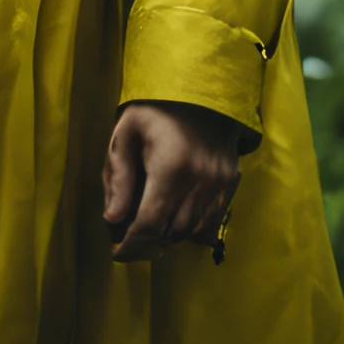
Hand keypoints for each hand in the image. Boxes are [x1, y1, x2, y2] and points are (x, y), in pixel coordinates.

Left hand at [102, 101, 239, 262]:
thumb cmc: (155, 111)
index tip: (117, 252)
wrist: (200, 91)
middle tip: (130, 239)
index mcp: (170, 167)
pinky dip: (192, 230)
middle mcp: (199, 181)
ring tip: (151, 228)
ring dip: (168, 237)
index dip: (131, 245)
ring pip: (192, 232)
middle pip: (170, 233)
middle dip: (148, 242)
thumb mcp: (125, 132)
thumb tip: (112, 218)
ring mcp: (219, 185)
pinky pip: (213, 224)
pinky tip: (175, 220)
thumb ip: (118, 176)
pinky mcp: (230, 184)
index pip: (149, 224)